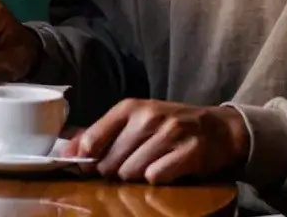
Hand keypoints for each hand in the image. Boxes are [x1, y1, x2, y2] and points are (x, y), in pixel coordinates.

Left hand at [64, 99, 248, 184]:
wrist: (218, 128)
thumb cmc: (170, 125)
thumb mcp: (136, 120)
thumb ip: (102, 134)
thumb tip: (68, 151)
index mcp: (130, 107)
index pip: (93, 138)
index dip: (86, 159)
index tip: (88, 167)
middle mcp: (148, 117)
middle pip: (110, 163)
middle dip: (115, 171)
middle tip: (131, 165)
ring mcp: (169, 133)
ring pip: (131, 173)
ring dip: (136, 177)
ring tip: (150, 165)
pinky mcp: (188, 152)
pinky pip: (156, 177)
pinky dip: (158, 179)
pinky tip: (167, 169)